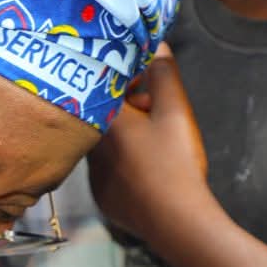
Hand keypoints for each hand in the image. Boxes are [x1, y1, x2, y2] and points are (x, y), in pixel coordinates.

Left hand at [88, 51, 214, 249]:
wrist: (177, 221)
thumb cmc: (175, 163)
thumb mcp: (175, 110)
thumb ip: (163, 72)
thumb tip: (155, 45)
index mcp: (102, 120)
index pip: (107, 86)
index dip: (133, 80)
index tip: (151, 85)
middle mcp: (89, 146)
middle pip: (106, 114)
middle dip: (131, 107)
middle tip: (157, 114)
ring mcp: (93, 175)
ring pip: (108, 143)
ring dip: (128, 136)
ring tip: (157, 143)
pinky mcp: (103, 196)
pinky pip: (110, 169)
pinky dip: (126, 163)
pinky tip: (150, 170)